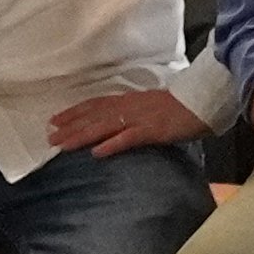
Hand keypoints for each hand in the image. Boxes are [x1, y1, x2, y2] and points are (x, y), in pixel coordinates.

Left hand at [41, 88, 207, 160]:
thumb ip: (134, 112)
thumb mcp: (151, 106)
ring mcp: (139, 118)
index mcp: (129, 100)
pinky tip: (97, 153)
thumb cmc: (181, 106)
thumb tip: (119, 123)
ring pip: (104, 126)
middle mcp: (129, 107)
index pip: (95, 105)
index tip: (54, 120)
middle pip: (93, 116)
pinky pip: (128, 138)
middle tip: (49, 137)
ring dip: (82, 135)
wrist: (203, 102)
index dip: (73, 112)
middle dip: (70, 127)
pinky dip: (112, 145)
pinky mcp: (152, 130)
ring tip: (63, 145)